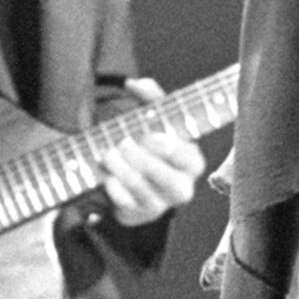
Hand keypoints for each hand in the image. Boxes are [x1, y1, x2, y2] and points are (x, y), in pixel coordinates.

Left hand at [99, 77, 205, 226]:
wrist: (142, 180)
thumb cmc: (154, 145)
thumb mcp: (157, 121)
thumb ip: (151, 98)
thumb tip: (133, 83)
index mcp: (192, 162)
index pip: (186, 157)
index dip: (168, 148)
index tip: (149, 136)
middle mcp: (182, 187)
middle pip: (166, 177)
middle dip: (142, 159)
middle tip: (123, 143)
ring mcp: (162, 204)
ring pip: (144, 191)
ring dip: (124, 171)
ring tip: (108, 155)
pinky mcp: (141, 215)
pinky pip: (128, 205)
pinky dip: (116, 189)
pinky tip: (107, 176)